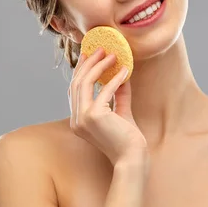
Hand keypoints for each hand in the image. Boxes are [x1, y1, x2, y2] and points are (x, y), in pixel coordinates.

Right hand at [68, 47, 147, 165]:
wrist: (132, 158)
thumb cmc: (127, 139)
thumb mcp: (120, 111)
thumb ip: (118, 94)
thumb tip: (121, 73)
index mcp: (78, 120)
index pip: (75, 90)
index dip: (81, 70)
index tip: (90, 54)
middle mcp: (76, 120)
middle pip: (77, 83)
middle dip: (88, 63)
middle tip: (100, 49)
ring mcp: (83, 118)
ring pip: (85, 83)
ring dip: (99, 66)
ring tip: (112, 55)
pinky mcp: (94, 116)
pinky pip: (104, 91)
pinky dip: (114, 79)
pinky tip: (125, 71)